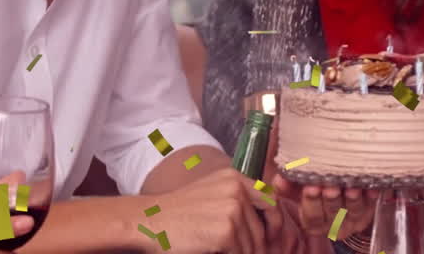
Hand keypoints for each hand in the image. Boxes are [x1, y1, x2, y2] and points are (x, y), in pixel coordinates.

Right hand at [149, 167, 281, 253]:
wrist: (149, 221)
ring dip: (244, 253)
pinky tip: (214, 252)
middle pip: (264, 226)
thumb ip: (237, 198)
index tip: (269, 237)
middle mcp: (237, 189)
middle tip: (249, 252)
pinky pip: (240, 252)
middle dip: (258, 245)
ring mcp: (233, 209)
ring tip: (226, 250)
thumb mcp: (211, 193)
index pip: (270, 200)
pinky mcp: (226, 231)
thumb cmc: (177, 213)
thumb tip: (267, 223)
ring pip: (254, 244)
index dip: (274, 222)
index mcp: (235, 177)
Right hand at [273, 173, 377, 240]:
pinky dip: (371, 195)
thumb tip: (278, 181)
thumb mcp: (300, 190)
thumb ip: (289, 187)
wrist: (340, 190)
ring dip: (352, 198)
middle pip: (333, 212)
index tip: (310, 187)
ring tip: (351, 186)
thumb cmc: (317, 192)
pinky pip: (371, 204)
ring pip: (353, 210)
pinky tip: (370, 187)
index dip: (311, 202)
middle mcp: (334, 224)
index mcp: (314, 223)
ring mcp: (353, 219)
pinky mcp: (369, 211)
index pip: (312, 217)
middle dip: (332, 199)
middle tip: (330, 185)